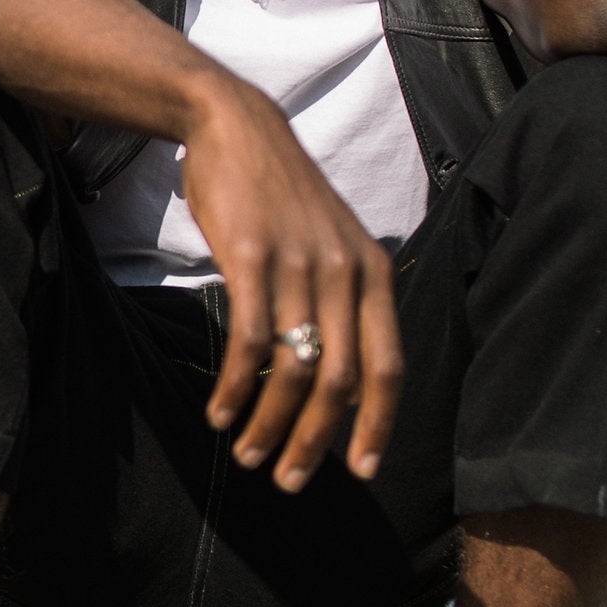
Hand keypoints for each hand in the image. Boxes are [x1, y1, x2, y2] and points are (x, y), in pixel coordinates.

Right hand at [178, 76, 403, 489]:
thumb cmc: (279, 195)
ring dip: (268, 424)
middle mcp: (345, 272)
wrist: (236, 127)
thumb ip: (342, 301)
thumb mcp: (331, 242)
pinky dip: (233, 388)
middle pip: (341, 380)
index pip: (389, 367)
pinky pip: (250, 343)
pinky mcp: (252, 258)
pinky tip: (217, 411)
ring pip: (294, 370)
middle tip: (288, 479)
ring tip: (246, 454)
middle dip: (316, 442)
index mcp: (374, 273)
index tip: (360, 471)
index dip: (377, 425)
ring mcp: (299, 265)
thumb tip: (337, 377)